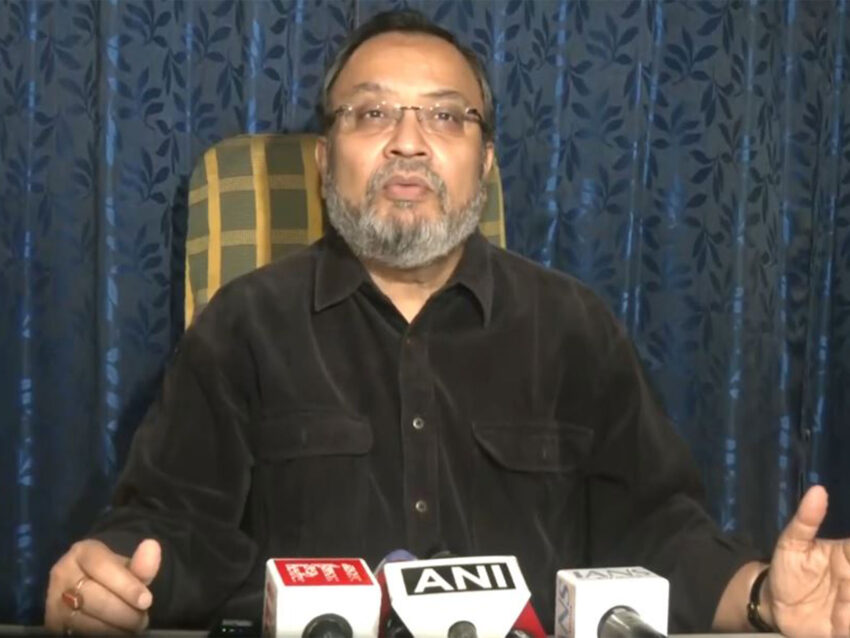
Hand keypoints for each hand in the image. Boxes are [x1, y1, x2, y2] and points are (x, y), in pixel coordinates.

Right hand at [44, 538, 160, 634]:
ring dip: (112, 628)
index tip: (146, 600)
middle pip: (92, 596)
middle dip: (122, 612)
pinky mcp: (52, 623)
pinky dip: (100, 635)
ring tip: (132, 628)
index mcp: (82, 552)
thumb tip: (152, 546)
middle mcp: (62, 574)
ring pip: (83, 619)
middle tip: (142, 620)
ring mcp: (53, 600)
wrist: (90, 588)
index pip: (102, 566)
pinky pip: (77, 632)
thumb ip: (141, 564)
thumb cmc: (113, 576)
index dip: (126, 585)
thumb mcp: (128, 568)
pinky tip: (116, 633)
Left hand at [766, 485, 849, 635]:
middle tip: (843, 581)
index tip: (848, 556)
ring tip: (840, 599)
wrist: (774, 602)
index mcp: (848, 555)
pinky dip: (847, 619)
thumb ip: (806, 519)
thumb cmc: (788, 568)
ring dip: (849, 602)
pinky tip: (839, 618)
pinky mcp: (846, 626)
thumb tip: (818, 490)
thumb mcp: (791, 542)